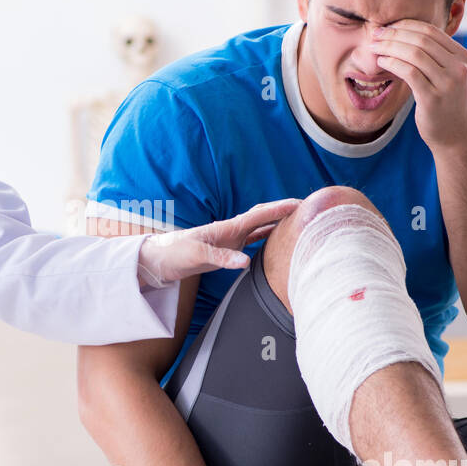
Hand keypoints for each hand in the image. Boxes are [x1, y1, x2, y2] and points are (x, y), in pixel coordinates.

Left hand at [135, 198, 299, 288]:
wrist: (159, 260)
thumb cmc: (174, 253)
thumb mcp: (197, 256)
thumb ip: (222, 257)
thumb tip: (245, 261)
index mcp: (227, 228)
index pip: (259, 214)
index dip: (280, 208)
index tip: (300, 204)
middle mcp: (231, 230)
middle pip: (263, 217)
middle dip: (284, 211)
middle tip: (307, 210)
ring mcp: (230, 239)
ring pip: (260, 228)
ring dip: (278, 224)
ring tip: (298, 223)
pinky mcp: (226, 249)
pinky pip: (252, 240)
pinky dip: (266, 237)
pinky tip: (275, 240)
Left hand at [369, 20, 466, 152]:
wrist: (455, 137)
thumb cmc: (445, 104)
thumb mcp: (446, 75)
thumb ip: (433, 57)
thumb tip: (401, 34)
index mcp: (461, 56)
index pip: (431, 31)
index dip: (405, 25)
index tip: (387, 27)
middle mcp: (458, 67)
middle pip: (421, 39)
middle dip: (394, 34)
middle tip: (375, 35)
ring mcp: (448, 82)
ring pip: (414, 54)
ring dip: (389, 47)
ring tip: (374, 47)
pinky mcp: (433, 98)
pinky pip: (409, 72)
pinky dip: (392, 63)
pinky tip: (381, 62)